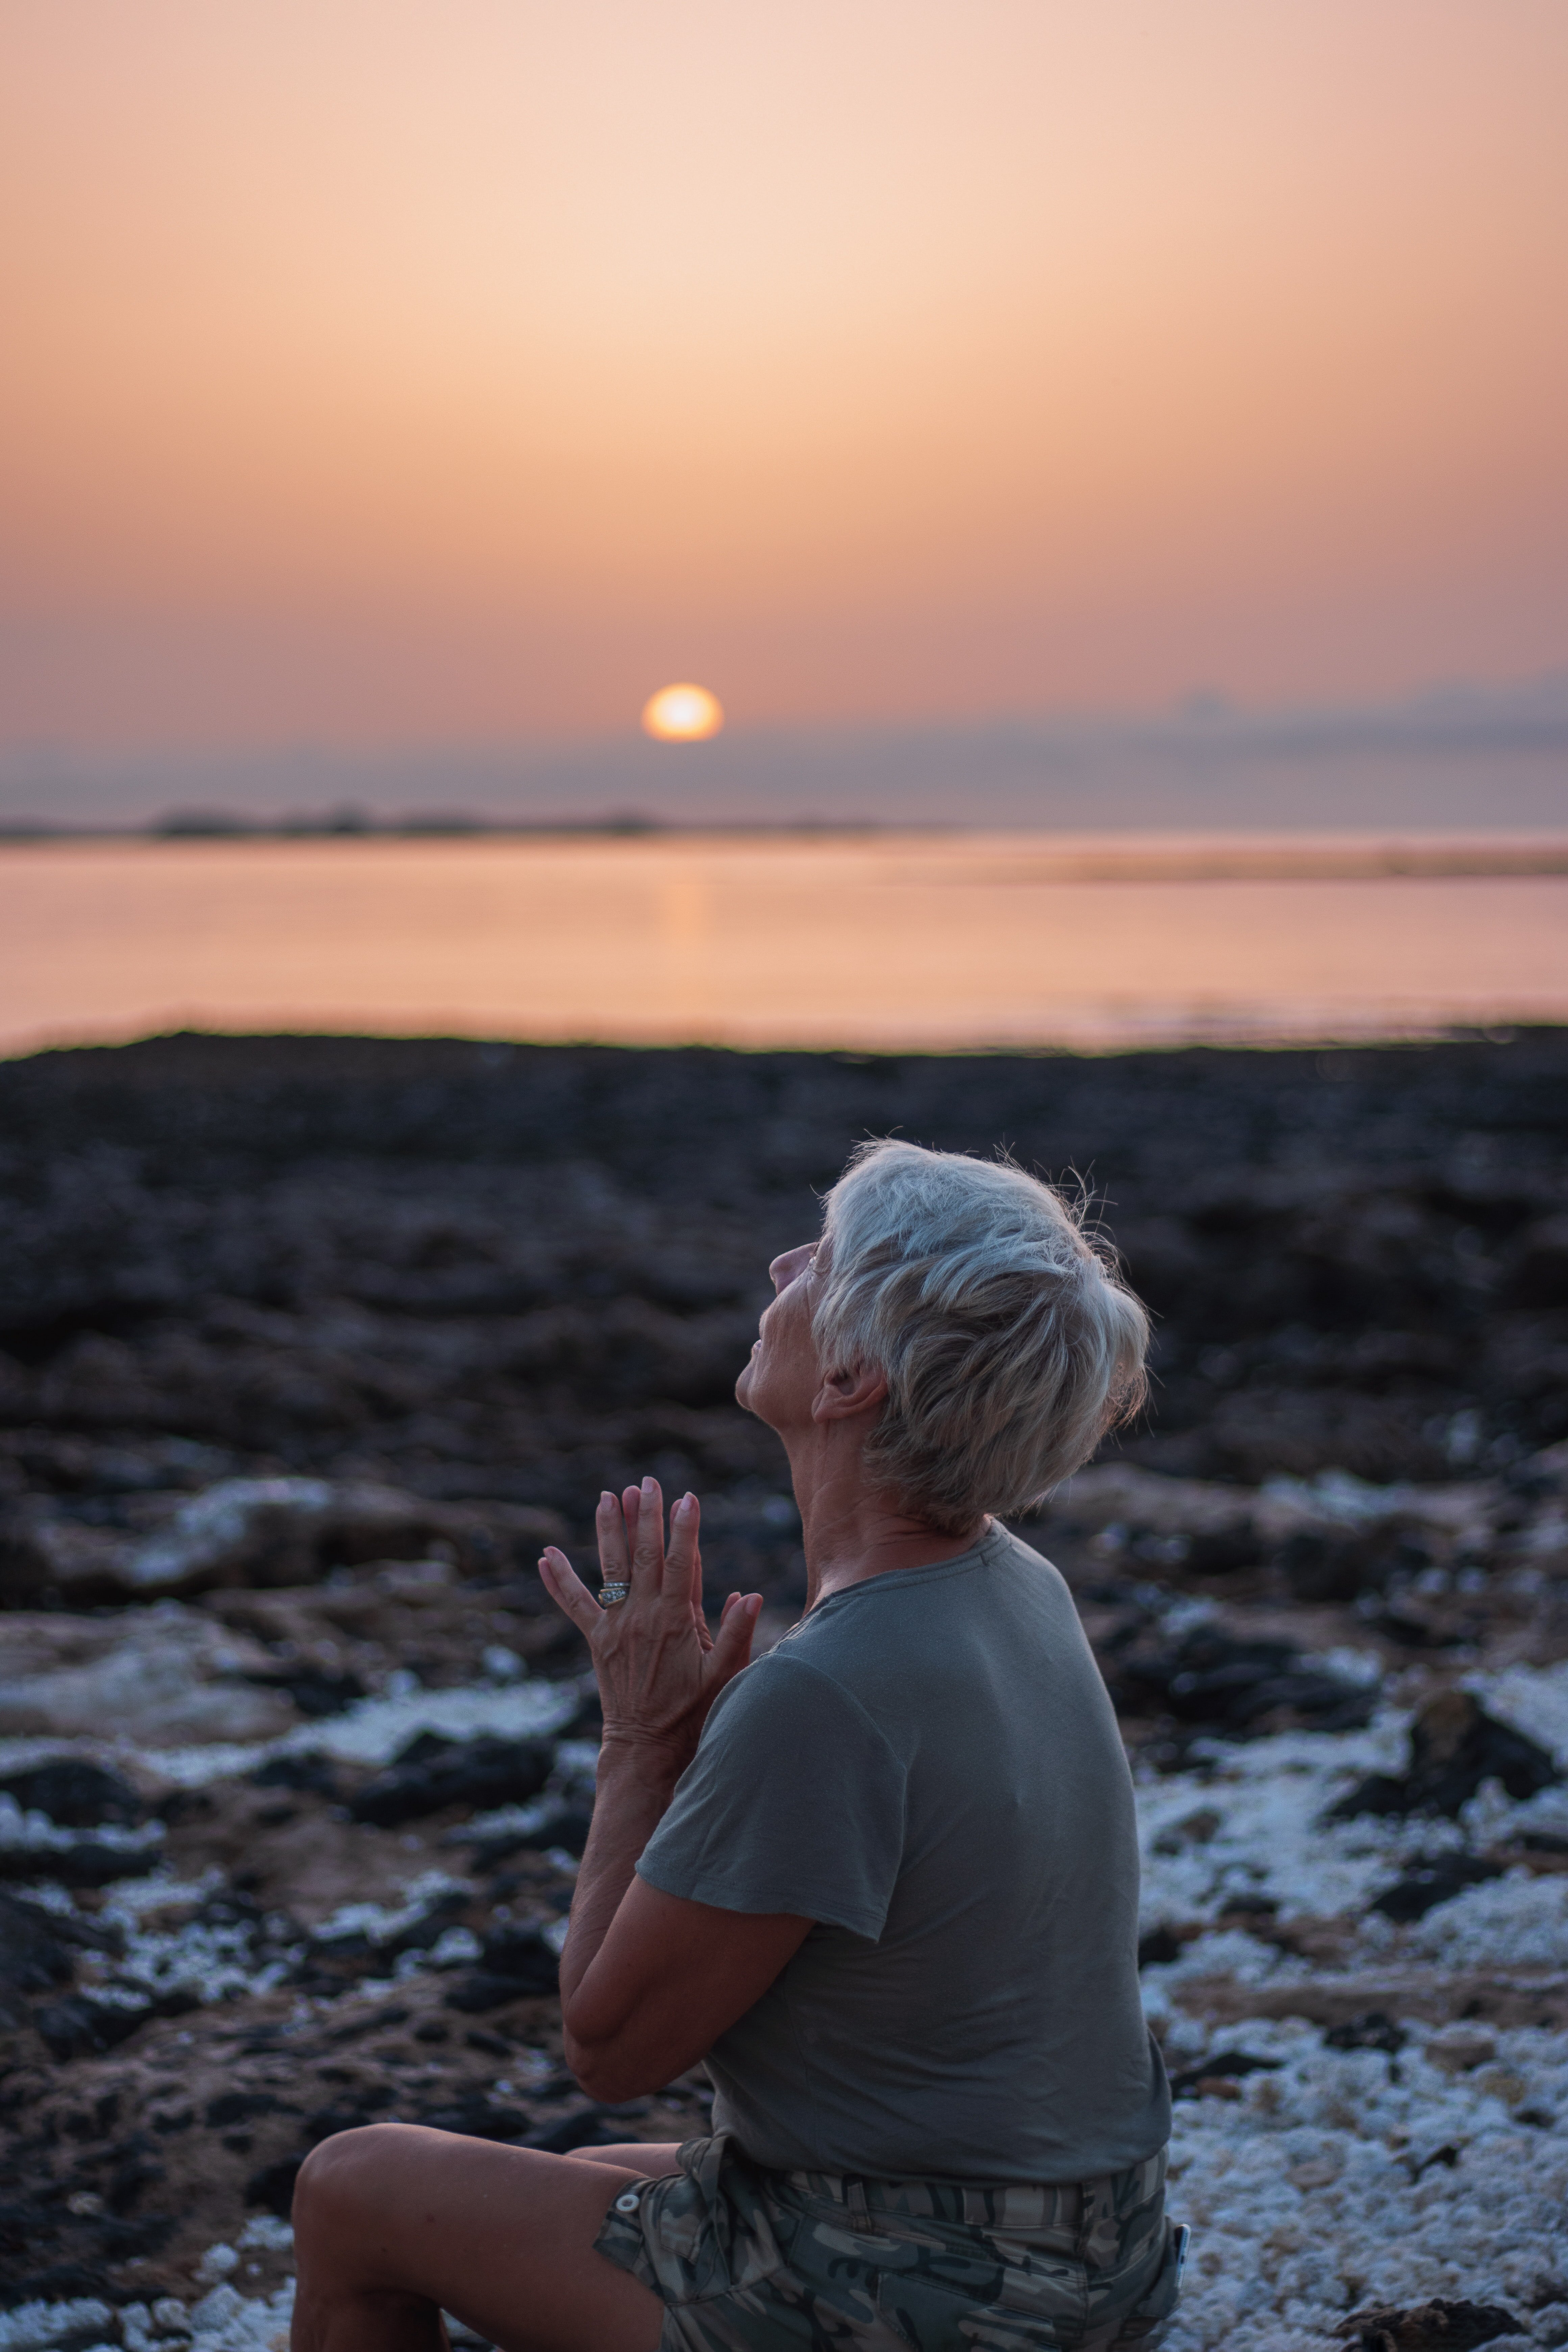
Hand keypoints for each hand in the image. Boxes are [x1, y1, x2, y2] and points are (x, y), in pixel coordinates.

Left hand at [539, 1479, 761, 1771]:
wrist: (647, 1747)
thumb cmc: (692, 1713)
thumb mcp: (725, 1676)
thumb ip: (738, 1635)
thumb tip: (751, 1595)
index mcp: (675, 1621)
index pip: (681, 1563)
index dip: (684, 1529)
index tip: (687, 1498)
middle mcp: (642, 1617)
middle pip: (643, 1555)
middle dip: (645, 1516)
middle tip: (646, 1482)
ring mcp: (615, 1627)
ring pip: (610, 1569)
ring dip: (608, 1530)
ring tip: (606, 1497)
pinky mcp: (596, 1640)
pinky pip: (573, 1604)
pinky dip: (558, 1580)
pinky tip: (545, 1556)